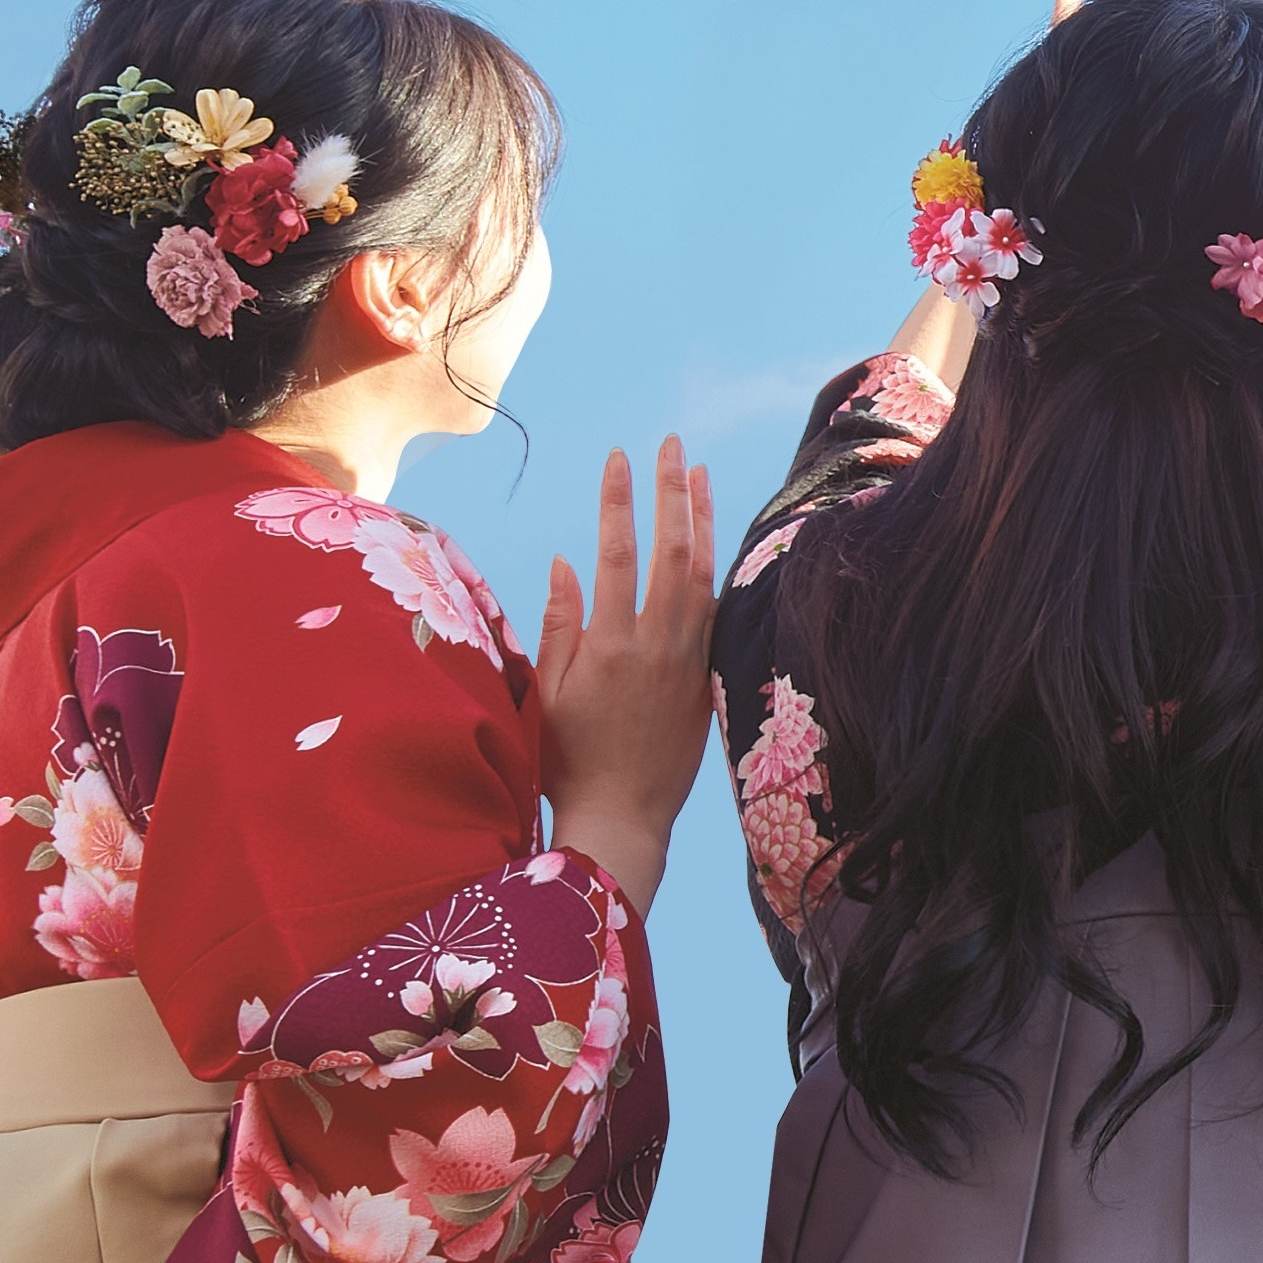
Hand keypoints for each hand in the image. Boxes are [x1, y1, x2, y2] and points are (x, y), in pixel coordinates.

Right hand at [537, 438, 718, 910]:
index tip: (620, 457)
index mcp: (610, 645)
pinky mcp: (707, 677)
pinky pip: (718, 610)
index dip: (620, 500)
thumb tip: (565, 562)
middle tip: (672, 444)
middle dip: (672, 492)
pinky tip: (714, 542)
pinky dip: (717, 569)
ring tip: (700, 475)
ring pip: (705, 575)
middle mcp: (657, 646)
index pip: (617, 553)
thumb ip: (557, 626)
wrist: (624, 818)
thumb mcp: (544, 694)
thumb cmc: (568, 760)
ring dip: (703, 520)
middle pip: (672, 551)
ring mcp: (689, 661)